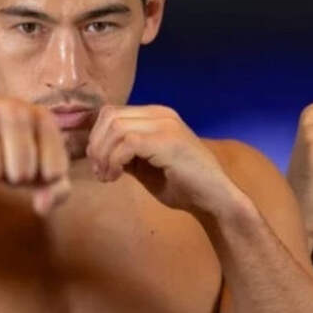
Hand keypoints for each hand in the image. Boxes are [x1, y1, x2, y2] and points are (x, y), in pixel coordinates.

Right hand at [0, 94, 70, 213]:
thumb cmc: (0, 154)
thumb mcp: (33, 173)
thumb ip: (55, 190)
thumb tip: (44, 205)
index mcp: (37, 115)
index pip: (55, 166)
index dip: (44, 182)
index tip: (35, 176)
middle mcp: (9, 105)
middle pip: (23, 162)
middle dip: (17, 178)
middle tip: (8, 175)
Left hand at [85, 105, 236, 212]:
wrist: (215, 200)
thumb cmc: (184, 187)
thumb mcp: (146, 167)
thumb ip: (125, 154)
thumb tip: (98, 152)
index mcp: (157, 116)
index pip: (112, 113)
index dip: (97, 136)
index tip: (98, 165)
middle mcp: (161, 114)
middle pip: (110, 116)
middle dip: (96, 145)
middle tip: (100, 172)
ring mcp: (166, 125)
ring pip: (116, 128)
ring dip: (104, 155)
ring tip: (107, 177)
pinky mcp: (168, 141)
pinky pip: (127, 143)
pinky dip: (114, 161)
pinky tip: (116, 177)